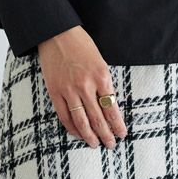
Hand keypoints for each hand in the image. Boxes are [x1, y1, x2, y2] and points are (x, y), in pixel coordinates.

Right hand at [37, 25, 127, 148]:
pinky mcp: (55, 92)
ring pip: (81, 121)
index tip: (122, 133)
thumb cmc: (82, 45)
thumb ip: (103, 82)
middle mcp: (86, 85)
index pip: (112, 107)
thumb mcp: (100, 61)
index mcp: (101, 75)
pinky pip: (65, 116)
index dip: (117, 124)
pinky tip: (78, 134)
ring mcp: (69, 90)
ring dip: (90, 136)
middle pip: (98, 118)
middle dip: (106, 134)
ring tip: (96, 144)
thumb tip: (109, 105)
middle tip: (111, 145)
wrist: (57, 34)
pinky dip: (72, 128)